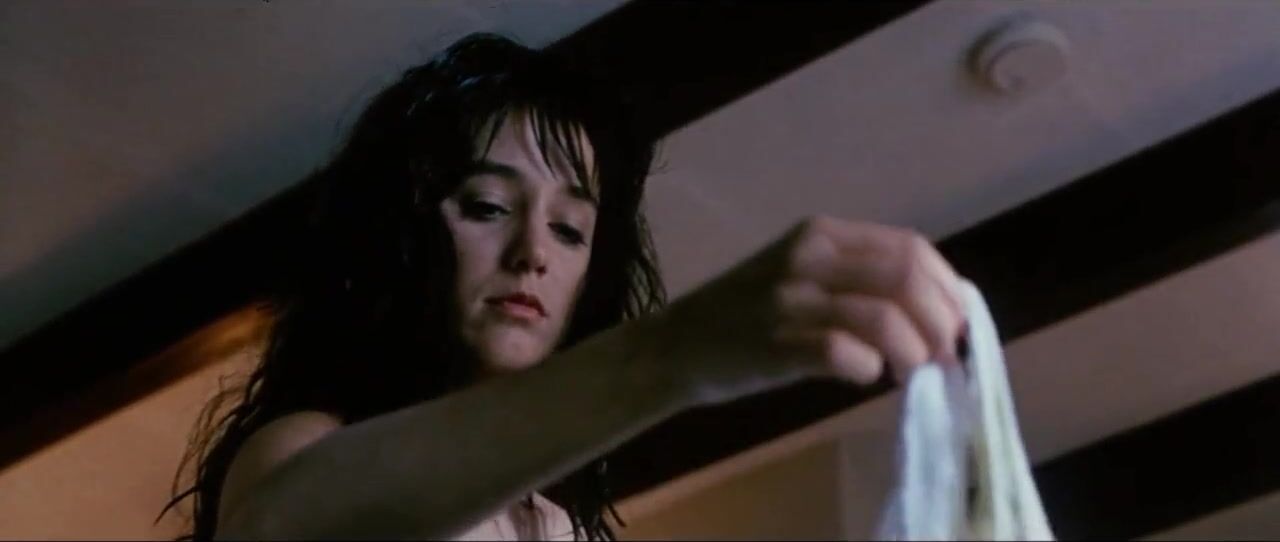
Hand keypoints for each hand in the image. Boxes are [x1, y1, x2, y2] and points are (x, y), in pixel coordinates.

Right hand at [651, 216, 967, 406]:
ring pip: (883, 318)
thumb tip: (936, 311)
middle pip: (906, 279)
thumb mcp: (802, 275)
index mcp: (822, 234)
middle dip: (941, 323)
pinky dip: (868, 369)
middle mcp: (809, 257)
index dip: (947, 288)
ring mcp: (791, 299)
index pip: (911, 248)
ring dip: (913, 352)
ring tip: (913, 374)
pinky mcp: (777, 343)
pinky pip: (844, 353)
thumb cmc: (747, 315)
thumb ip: (858, 280)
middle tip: (944, 357)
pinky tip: (864, 377)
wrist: (676, 346)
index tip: (957, 324)